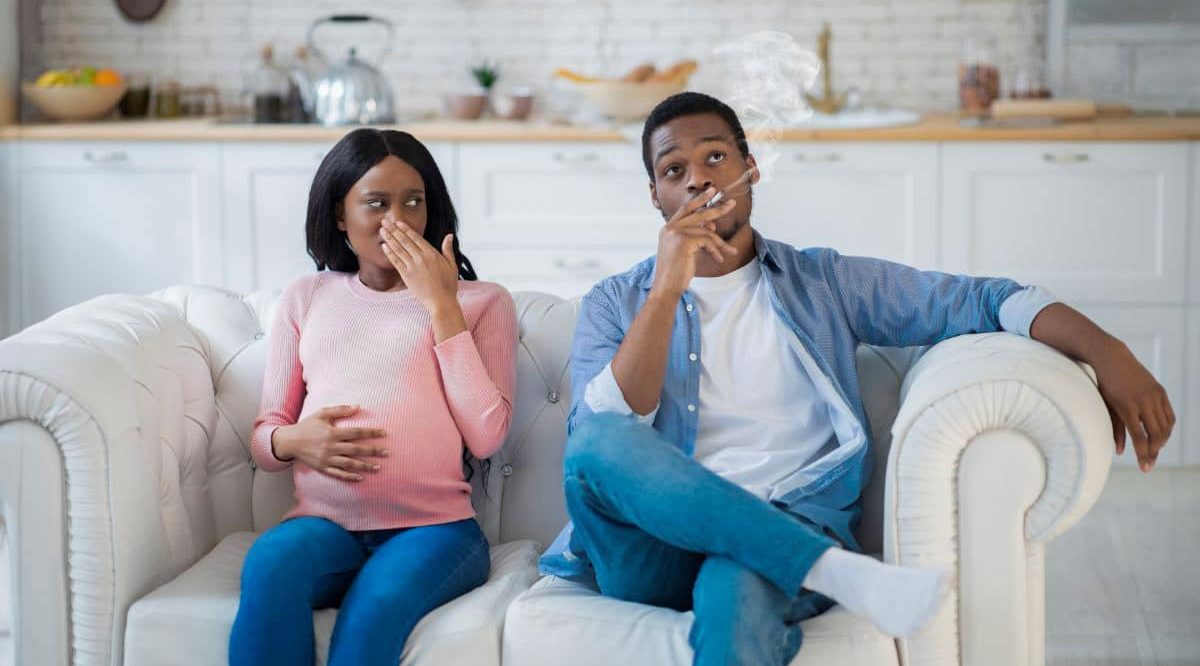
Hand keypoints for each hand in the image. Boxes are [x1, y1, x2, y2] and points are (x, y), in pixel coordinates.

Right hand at [271, 404, 387, 481]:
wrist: (289, 441)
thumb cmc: (307, 425)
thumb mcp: (322, 413)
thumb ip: (340, 409)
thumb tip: (358, 407)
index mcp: (332, 433)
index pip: (356, 432)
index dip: (371, 433)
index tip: (384, 433)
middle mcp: (331, 447)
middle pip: (356, 449)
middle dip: (373, 451)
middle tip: (387, 453)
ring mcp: (327, 459)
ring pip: (350, 464)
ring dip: (365, 466)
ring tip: (378, 467)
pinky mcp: (323, 468)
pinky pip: (338, 474)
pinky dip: (350, 477)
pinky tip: (361, 477)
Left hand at [380, 219, 459, 310]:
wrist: (441, 301)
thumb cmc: (448, 285)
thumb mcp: (452, 265)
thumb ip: (448, 249)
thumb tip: (449, 235)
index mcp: (432, 254)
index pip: (416, 237)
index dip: (405, 229)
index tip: (397, 222)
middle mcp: (421, 258)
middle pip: (404, 241)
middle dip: (393, 230)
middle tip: (385, 221)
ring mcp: (413, 267)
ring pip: (398, 249)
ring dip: (389, 238)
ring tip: (382, 230)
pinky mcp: (407, 276)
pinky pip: (396, 261)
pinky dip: (389, 253)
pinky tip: (384, 246)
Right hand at [650, 187, 738, 297]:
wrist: (666, 287)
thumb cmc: (676, 273)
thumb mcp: (687, 251)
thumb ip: (697, 236)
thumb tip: (711, 224)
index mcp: (667, 229)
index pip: (686, 209)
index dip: (699, 199)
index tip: (712, 191)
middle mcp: (670, 228)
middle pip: (698, 213)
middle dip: (717, 208)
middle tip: (732, 203)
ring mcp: (675, 233)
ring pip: (706, 230)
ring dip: (721, 242)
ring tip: (731, 251)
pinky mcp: (683, 241)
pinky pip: (707, 240)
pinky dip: (716, 250)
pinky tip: (719, 259)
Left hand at [1091, 342, 1174, 470]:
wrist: (1111, 358)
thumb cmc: (1103, 384)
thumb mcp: (1105, 406)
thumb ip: (1114, 429)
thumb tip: (1118, 452)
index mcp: (1127, 406)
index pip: (1140, 438)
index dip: (1144, 455)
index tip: (1145, 469)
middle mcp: (1143, 401)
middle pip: (1156, 434)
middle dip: (1154, 452)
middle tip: (1149, 464)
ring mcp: (1154, 395)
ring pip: (1165, 426)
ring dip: (1161, 442)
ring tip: (1154, 451)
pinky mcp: (1160, 391)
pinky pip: (1169, 415)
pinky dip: (1167, 428)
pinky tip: (1161, 436)